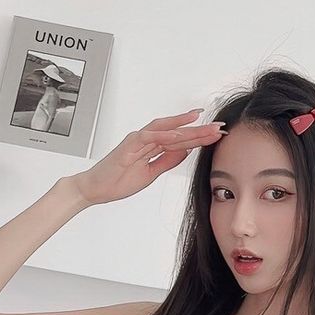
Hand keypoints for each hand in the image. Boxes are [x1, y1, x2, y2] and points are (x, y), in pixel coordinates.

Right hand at [64, 108, 223, 206]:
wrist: (96, 189)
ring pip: (166, 130)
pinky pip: (149, 137)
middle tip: (219, 127)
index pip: (179, 139)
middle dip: (198, 129)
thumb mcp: (151, 172)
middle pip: (176, 131)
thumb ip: (167, 160)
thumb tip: (185, 151)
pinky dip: (165, 135)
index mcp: (151, 146)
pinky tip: (180, 135)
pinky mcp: (128, 146)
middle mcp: (146, 139)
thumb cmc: (118, 180)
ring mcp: (137, 140)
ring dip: (185, 128)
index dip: (199, 137)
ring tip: (204, 125)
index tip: (217, 135)